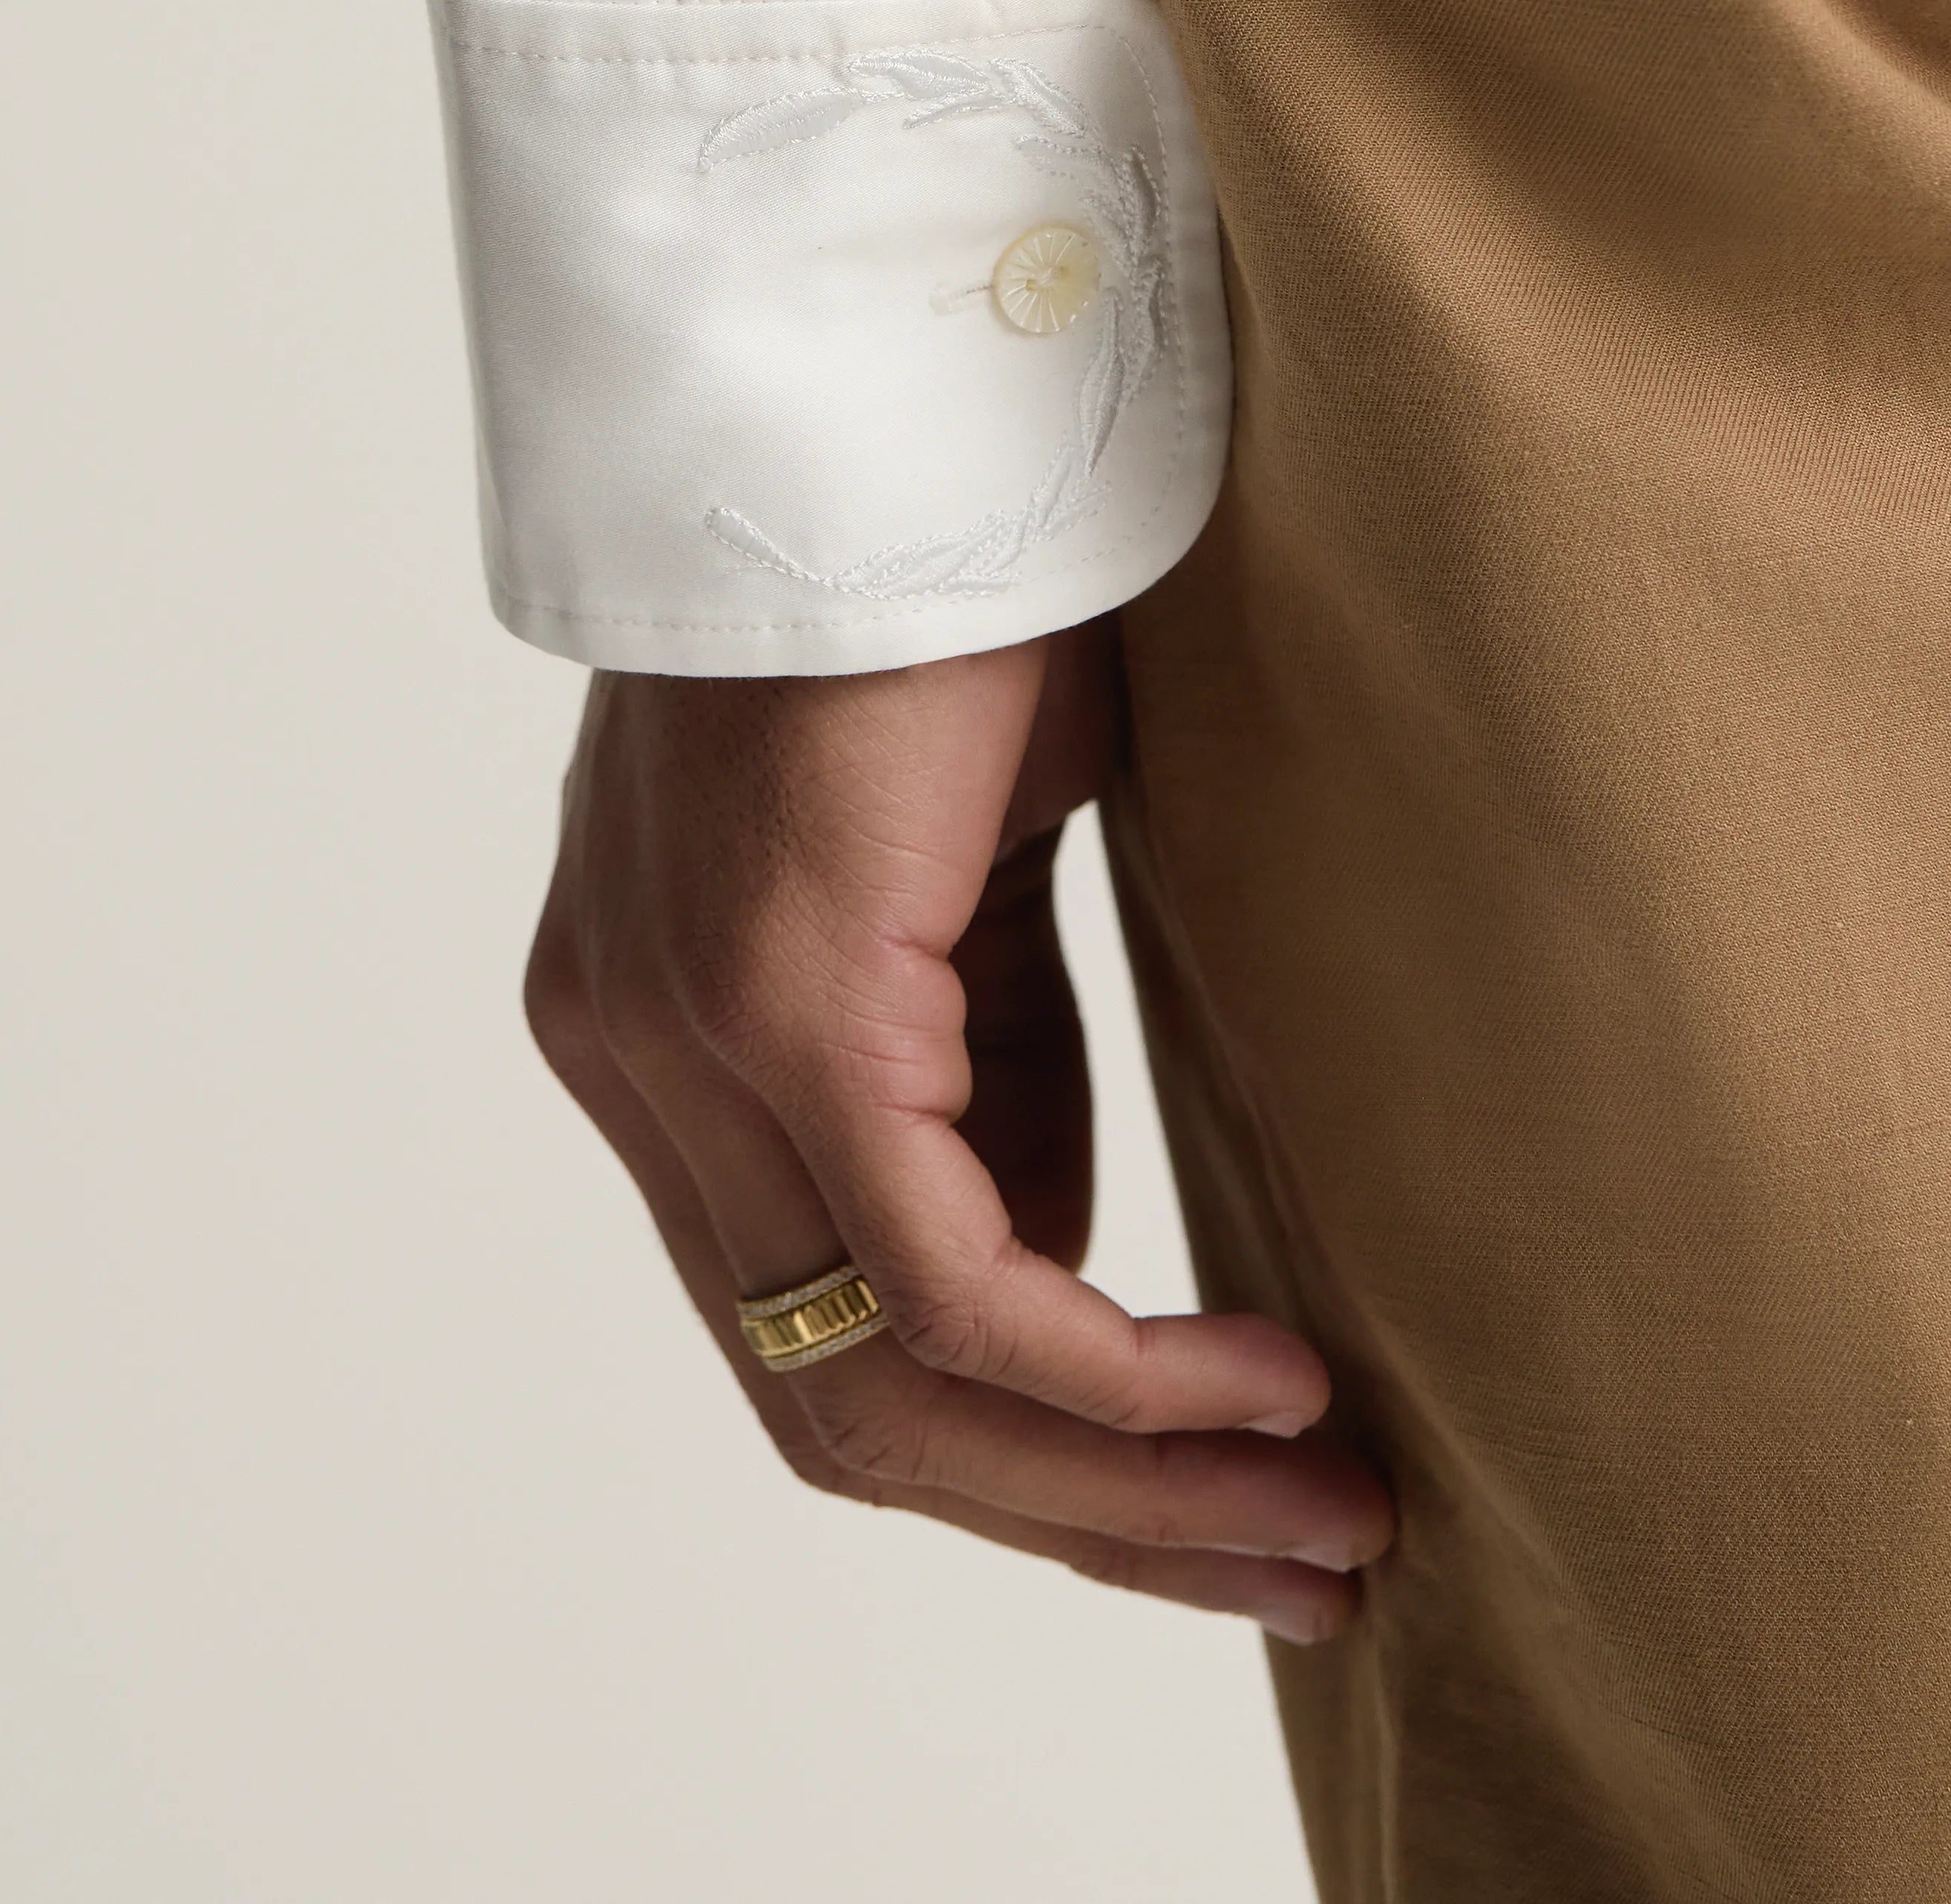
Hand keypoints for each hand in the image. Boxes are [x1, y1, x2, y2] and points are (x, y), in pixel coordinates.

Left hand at [523, 623, 1395, 1641]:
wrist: (901, 388)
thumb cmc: (952, 590)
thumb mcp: (965, 872)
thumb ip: (979, 1054)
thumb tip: (1051, 1242)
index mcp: (656, 1021)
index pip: (817, 1329)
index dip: (1026, 1455)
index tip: (1226, 1487)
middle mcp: (629, 1054)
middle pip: (838, 1406)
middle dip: (1086, 1525)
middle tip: (1297, 1562)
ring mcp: (681, 1037)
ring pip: (881, 1387)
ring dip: (1121, 1488)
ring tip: (1321, 1512)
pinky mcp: (775, 1000)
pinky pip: (944, 1283)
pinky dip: (1115, 1374)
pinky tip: (1265, 1387)